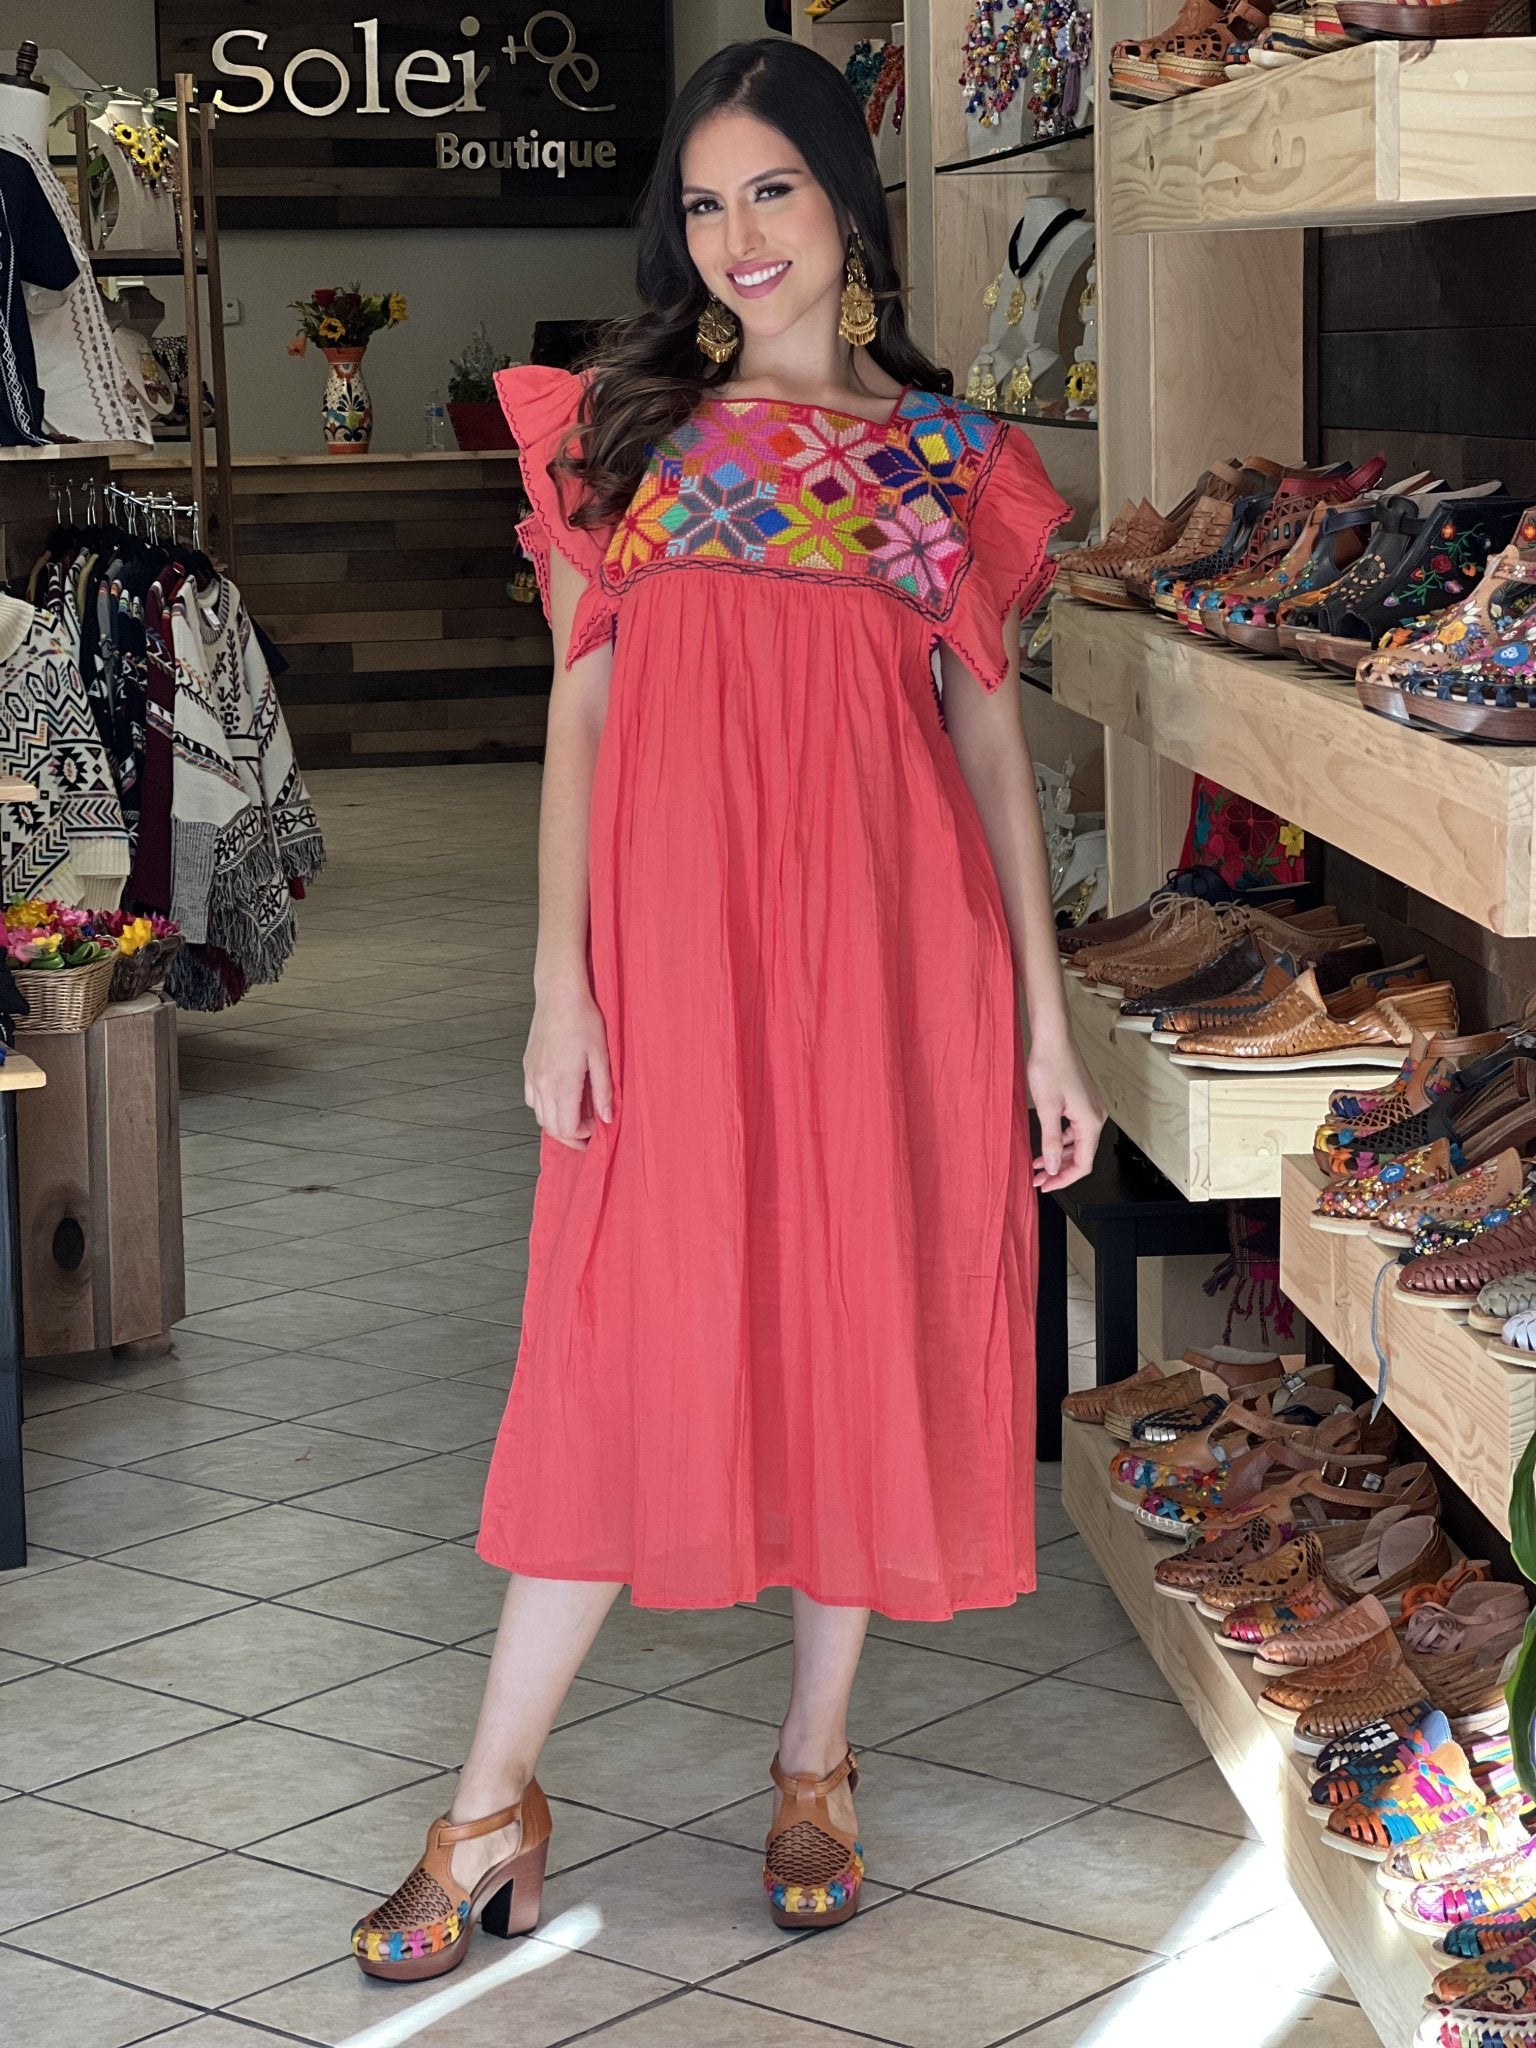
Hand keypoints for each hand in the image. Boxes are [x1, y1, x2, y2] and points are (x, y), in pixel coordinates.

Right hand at [523, 976, 612, 1149]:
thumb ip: (603, 1091)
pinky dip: (545, 1108)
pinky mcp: (527, 1068)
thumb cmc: (583, 1020)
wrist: (559, 996)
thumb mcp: (601, 1056)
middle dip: (570, 1135)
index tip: (597, 1128)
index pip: (567, 1127)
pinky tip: (560, 1099)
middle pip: (551, 1127)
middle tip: (588, 1132)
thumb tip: (606, 1118)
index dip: (583, 1135)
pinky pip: (531, 1099)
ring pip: (539, 1116)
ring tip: (576, 1116)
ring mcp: (531, 1076)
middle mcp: (542, 1084)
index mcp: (562, 1083)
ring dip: (557, 1122)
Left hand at [1026, 1033, 1104, 1192]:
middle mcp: (1095, 1117)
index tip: (1046, 1186)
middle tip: (1038, 1179)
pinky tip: (1044, 1144)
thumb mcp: (1047, 1109)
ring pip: (1077, 1143)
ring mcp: (1089, 1109)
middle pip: (1082, 1155)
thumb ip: (1051, 1141)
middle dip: (1060, 1170)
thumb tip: (1055, 1167)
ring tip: (1037, 1164)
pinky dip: (1060, 1140)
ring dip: (1058, 1156)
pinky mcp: (1082, 1101)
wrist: (1053, 1038)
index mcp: (1090, 1121)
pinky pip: (1074, 1129)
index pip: (1084, 1163)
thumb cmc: (1050, 1067)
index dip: (1065, 1179)